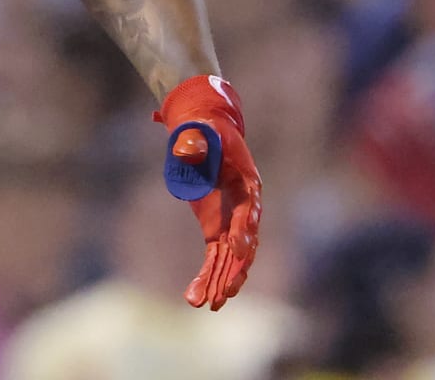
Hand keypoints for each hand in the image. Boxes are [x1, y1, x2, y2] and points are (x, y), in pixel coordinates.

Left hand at [156, 74, 262, 309]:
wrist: (205, 131)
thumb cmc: (204, 129)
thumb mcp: (198, 130)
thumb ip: (194, 141)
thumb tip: (185, 151)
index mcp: (247, 183)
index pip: (249, 211)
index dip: (245, 230)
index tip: (239, 247)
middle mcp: (246, 207)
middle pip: (245, 244)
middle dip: (235, 270)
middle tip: (224, 294)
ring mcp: (232, 221)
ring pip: (232, 258)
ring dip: (221, 281)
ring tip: (209, 304)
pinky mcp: (218, 229)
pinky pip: (216, 257)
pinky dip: (208, 276)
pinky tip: (195, 297)